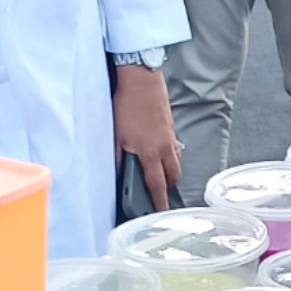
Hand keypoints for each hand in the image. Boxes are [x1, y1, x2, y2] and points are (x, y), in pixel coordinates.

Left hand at [111, 63, 180, 209]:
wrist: (142, 80)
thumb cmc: (127, 105)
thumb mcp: (116, 135)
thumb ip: (116, 157)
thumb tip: (115, 172)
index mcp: (150, 153)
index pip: (157, 184)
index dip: (160, 201)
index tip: (162, 211)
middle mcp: (164, 147)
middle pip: (173, 175)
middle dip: (168, 186)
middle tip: (159, 192)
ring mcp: (170, 135)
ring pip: (176, 161)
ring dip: (170, 170)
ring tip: (158, 172)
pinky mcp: (170, 125)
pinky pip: (174, 147)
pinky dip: (169, 155)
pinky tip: (158, 150)